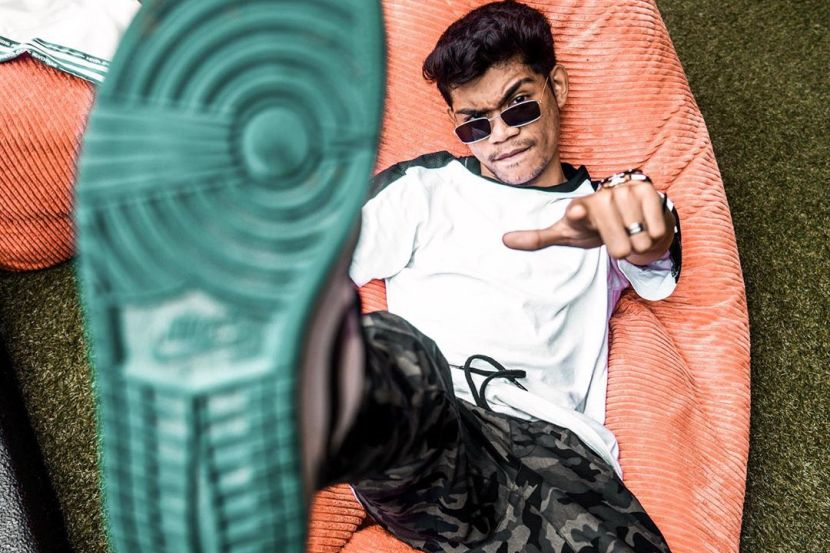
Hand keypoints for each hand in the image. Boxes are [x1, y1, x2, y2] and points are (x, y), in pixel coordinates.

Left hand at [502, 172, 674, 263]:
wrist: (626, 211)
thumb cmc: (592, 226)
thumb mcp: (565, 233)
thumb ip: (537, 238)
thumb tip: (503, 240)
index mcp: (579, 209)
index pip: (579, 214)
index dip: (579, 214)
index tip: (577, 211)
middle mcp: (601, 198)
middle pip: (617, 245)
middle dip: (620, 249)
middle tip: (616, 241)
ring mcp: (625, 192)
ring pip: (638, 239)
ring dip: (637, 242)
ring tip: (629, 230)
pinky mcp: (648, 191)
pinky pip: (655, 229)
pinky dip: (653, 233)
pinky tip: (645, 223)